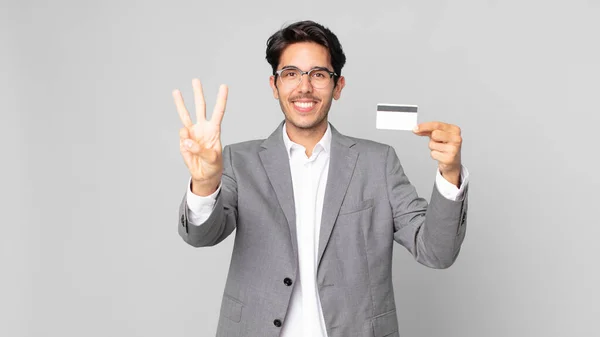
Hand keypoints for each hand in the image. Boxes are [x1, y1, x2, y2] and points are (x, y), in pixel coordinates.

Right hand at [173, 78, 227, 194]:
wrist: (204, 174)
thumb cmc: (213, 165)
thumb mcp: (212, 159)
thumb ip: (200, 150)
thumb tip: (186, 140)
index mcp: (214, 130)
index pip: (218, 112)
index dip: (221, 99)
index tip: (224, 86)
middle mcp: (202, 128)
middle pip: (200, 107)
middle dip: (198, 94)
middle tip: (195, 80)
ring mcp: (192, 133)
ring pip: (185, 115)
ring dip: (180, 103)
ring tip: (176, 91)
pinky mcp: (183, 141)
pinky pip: (182, 136)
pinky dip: (185, 142)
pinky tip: (190, 149)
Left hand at [413, 121, 461, 185]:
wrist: (453, 161)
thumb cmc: (445, 145)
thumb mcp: (438, 135)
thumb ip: (428, 130)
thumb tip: (416, 129)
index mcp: (455, 130)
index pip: (437, 125)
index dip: (424, 126)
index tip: (415, 128)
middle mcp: (457, 138)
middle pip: (435, 134)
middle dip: (432, 139)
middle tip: (438, 142)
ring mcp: (454, 149)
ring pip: (432, 144)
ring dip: (433, 148)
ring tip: (440, 150)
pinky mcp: (449, 159)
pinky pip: (433, 154)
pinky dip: (434, 155)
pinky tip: (441, 156)